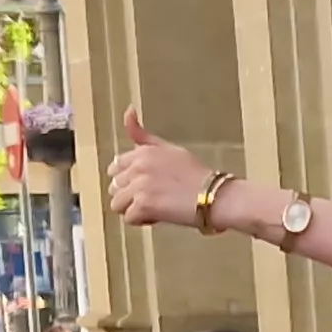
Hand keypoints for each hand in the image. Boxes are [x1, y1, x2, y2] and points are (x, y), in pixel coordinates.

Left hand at [105, 109, 222, 230]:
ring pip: (118, 204)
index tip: (147, 185)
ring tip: (156, 207)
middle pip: (115, 187)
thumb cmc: (197, 175)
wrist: (217, 196)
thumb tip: (128, 110)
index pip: (115, 168)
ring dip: (134, 209)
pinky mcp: (144, 205)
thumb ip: (143, 136)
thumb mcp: (169, 149)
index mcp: (142, 152)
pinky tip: (160, 216)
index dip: (129, 180)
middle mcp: (138, 166)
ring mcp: (139, 186)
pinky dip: (143, 221)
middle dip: (130, 195)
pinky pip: (129, 218)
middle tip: (155, 197)